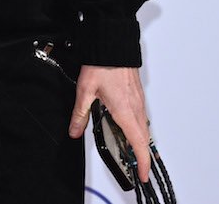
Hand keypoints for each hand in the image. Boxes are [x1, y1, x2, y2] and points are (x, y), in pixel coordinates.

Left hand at [69, 64, 150, 183]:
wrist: (112, 44)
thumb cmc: (102, 64)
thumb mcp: (85, 91)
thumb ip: (80, 114)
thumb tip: (75, 131)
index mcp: (125, 111)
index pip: (138, 143)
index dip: (142, 162)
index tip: (142, 175)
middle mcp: (136, 108)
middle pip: (143, 138)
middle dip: (141, 155)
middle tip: (136, 168)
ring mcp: (139, 100)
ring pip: (144, 127)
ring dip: (140, 141)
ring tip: (132, 151)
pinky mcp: (138, 94)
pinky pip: (142, 116)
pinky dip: (139, 127)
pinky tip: (128, 127)